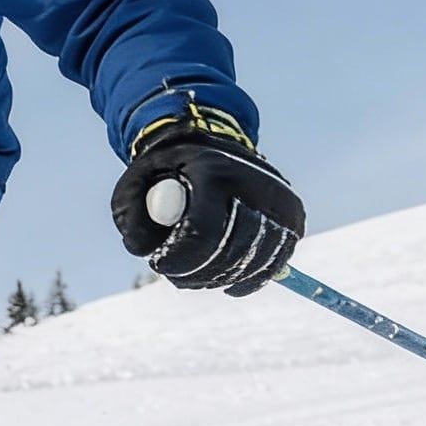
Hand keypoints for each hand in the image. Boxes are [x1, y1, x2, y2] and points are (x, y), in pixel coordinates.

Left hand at [110, 115, 303, 295]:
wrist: (216, 144)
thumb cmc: (172, 169)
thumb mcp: (138, 180)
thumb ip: (131, 216)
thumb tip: (144, 252)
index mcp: (216, 174)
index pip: (203, 232)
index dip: (180, 259)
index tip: (161, 266)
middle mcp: (256, 186)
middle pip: (231, 253)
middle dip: (198, 274)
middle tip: (176, 276)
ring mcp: (281, 204)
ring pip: (254, 263)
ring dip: (221, 278)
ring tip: (197, 274)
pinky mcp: (294, 220)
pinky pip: (275, 265)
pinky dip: (249, 279)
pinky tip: (227, 281)